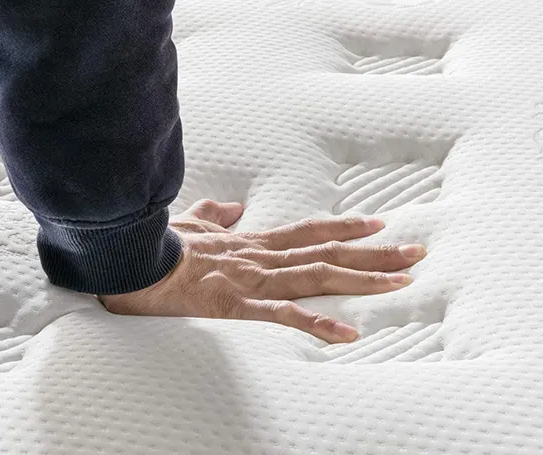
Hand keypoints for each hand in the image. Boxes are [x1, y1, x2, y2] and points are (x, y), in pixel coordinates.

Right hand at [99, 199, 425, 342]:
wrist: (126, 257)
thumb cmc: (157, 244)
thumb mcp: (191, 223)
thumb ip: (215, 214)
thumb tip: (232, 207)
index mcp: (253, 242)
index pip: (310, 232)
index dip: (347, 228)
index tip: (380, 225)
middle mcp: (262, 257)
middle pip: (328, 253)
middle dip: (375, 255)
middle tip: (416, 252)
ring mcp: (252, 279)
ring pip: (318, 277)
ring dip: (363, 280)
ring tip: (403, 280)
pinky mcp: (235, 303)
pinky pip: (282, 315)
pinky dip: (318, 324)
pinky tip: (348, 335)